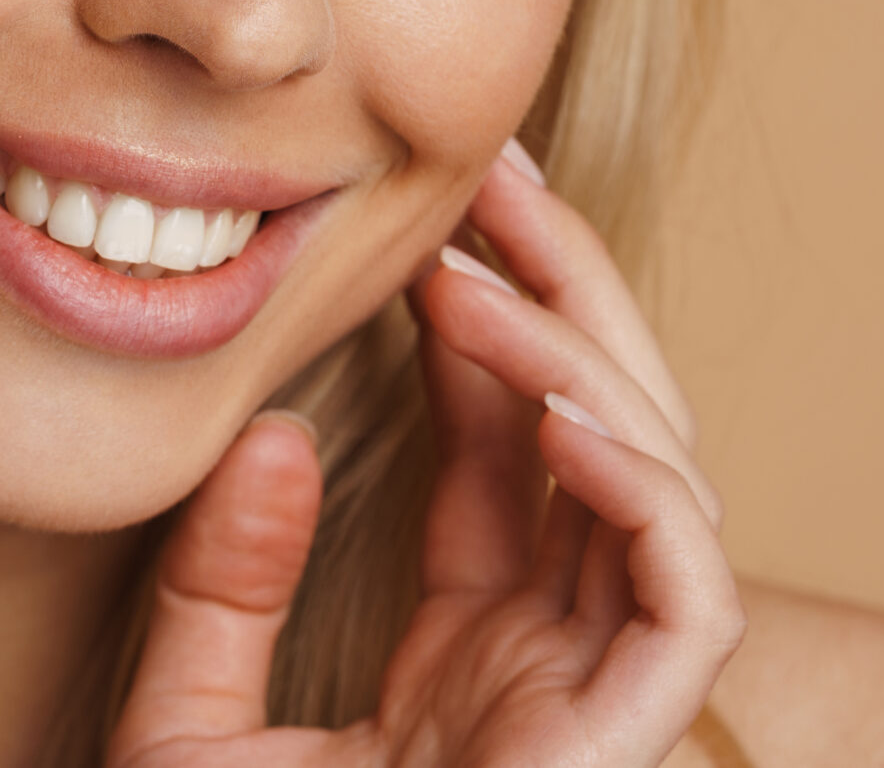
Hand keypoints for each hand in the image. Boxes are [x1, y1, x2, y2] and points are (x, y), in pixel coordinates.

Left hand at [110, 150, 741, 767]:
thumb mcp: (189, 725)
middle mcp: (551, 670)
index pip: (509, 457)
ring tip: (467, 279)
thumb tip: (273, 436)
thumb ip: (221, 596)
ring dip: (580, 364)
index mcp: (470, 661)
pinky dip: (644, 494)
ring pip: (662, 492)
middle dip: (566, 295)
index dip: (487, 330)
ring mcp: (594, 709)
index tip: (432, 222)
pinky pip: (694, 603)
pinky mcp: (618, 751)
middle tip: (498, 173)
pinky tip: (553, 416)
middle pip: (608, 441)